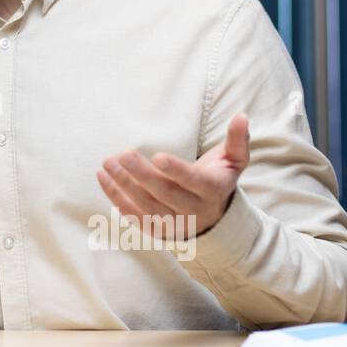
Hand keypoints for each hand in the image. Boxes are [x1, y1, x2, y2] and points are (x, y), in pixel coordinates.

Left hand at [96, 113, 250, 239]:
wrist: (215, 217)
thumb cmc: (219, 179)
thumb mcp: (234, 160)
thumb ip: (238, 140)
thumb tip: (242, 116)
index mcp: (212, 190)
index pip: (193, 182)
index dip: (176, 170)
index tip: (157, 156)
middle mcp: (194, 210)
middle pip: (165, 194)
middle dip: (141, 175)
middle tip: (121, 155)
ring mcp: (175, 223)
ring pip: (146, 207)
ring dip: (123, 186)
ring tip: (107, 164)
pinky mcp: (158, 230)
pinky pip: (134, 216)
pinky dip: (117, 198)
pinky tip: (103, 178)